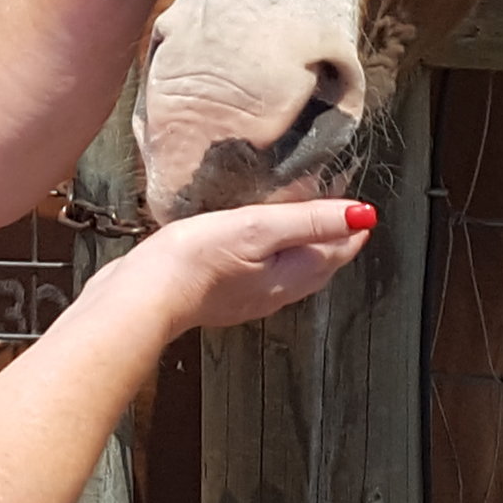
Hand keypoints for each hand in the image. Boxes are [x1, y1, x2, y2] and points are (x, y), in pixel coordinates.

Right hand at [131, 198, 374, 332]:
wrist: (140, 298)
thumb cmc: (194, 263)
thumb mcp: (259, 228)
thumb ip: (309, 220)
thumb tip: (361, 215)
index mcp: (290, 278)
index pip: (336, 253)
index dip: (350, 227)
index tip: (358, 204)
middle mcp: (273, 294)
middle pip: (316, 265)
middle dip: (331, 238)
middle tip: (338, 209)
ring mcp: (244, 297)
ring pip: (288, 271)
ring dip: (300, 245)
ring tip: (301, 218)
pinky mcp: (218, 293)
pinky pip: (257, 272)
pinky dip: (268, 253)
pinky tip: (252, 239)